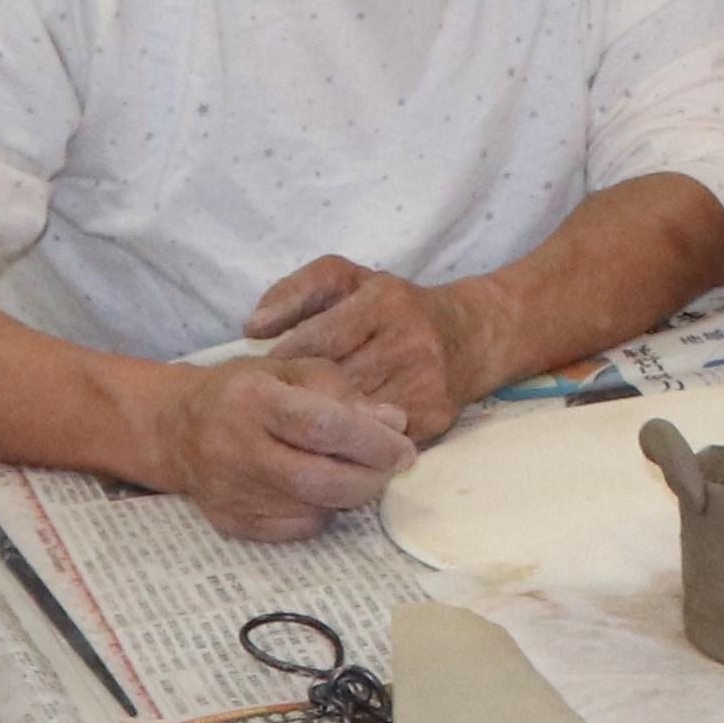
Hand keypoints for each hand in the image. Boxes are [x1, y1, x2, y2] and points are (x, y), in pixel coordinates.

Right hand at [149, 358, 416, 541]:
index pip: (324, 427)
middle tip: (391, 465)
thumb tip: (394, 423)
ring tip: (355, 471)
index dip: (373, 442)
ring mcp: (232, 493)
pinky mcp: (232, 524)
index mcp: (253, 401)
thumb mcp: (292, 370)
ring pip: (315, 510)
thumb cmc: (246, 391)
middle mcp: (237, 450)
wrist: (177, 429)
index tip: (403, 448)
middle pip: (322, 480)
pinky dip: (322, 513)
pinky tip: (319, 490)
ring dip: (350, 494)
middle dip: (371, 477)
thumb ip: (344, 393)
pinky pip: (298, 529)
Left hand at [249, 254, 475, 427]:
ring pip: (355, 416)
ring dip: (320, 424)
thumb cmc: (393, 308)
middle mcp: (410, 342)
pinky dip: (349, 443)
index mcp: (384, 303)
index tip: (262, 374)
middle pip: (336, 382)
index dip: (284, 360)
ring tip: (292, 425)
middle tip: (269, 407)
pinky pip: (378, 438)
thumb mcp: (345, 280)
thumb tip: (252, 327)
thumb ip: (294, 291)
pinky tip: (328, 441)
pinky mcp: (436, 417)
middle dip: (297, 395)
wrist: (471, 336)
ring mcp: (426, 383)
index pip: (320, 338)